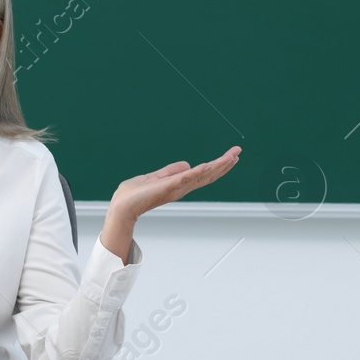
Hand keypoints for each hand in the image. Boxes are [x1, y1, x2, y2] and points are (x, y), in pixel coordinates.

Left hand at [109, 145, 241, 221]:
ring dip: (218, 166)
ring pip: (202, 175)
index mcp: (178, 184)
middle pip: (208, 174)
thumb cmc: (133, 195)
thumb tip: (186, 164)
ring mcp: (176, 188)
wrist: (122, 206)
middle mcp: (181, 187)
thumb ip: (169, 171)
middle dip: (224, 164)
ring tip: (232, 157)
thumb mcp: (154, 177)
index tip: (230, 156)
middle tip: (238, 153)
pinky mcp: (168, 187)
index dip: (217, 165)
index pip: (202, 173)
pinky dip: (200, 171)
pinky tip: (211, 165)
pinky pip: (187, 177)